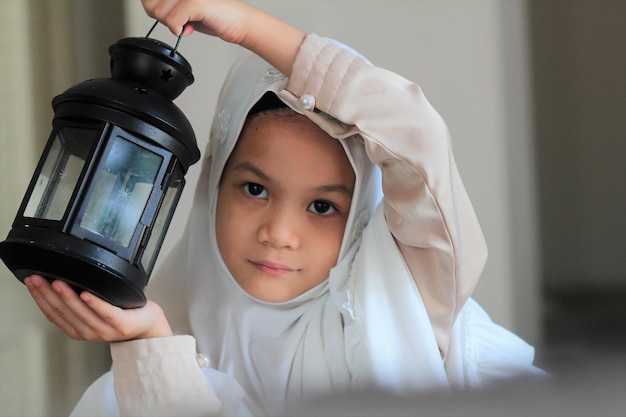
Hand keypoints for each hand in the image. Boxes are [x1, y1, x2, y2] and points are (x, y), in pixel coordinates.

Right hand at [25, 275, 171, 341]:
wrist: (147, 325)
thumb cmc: (121, 314)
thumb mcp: (94, 310)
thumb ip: (78, 303)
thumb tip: (58, 281)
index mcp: (78, 329)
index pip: (53, 314)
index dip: (40, 298)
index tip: (31, 281)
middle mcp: (89, 332)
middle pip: (64, 312)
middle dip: (48, 294)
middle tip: (39, 278)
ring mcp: (105, 330)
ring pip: (81, 313)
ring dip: (68, 296)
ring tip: (58, 282)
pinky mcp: (121, 325)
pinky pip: (106, 313)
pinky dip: (95, 303)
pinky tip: (87, 294)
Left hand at [141, 0, 305, 75]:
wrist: (240, 23)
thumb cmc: (216, 16)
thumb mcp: (186, 9)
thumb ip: (168, 7)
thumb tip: (148, 7)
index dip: (153, 7)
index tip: (166, 12)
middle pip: (150, 4)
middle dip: (162, 18)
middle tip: (180, 19)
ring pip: (160, 13)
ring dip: (172, 25)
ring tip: (187, 22)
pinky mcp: (196, 2)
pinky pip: (172, 20)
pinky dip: (177, 29)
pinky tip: (187, 29)